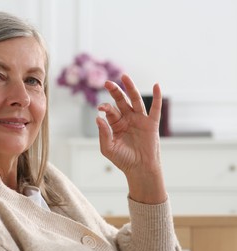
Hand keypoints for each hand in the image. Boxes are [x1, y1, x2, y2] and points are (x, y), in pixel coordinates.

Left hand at [96, 74, 166, 203]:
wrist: (139, 169)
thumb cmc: (123, 159)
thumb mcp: (108, 148)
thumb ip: (103, 133)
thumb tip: (98, 118)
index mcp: (116, 124)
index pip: (110, 111)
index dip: (106, 107)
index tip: (101, 107)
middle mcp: (127, 119)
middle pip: (121, 101)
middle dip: (115, 91)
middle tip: (107, 83)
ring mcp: (140, 120)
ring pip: (135, 100)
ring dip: (131, 88)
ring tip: (125, 76)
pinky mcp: (151, 124)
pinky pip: (155, 109)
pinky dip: (157, 97)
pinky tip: (157, 85)